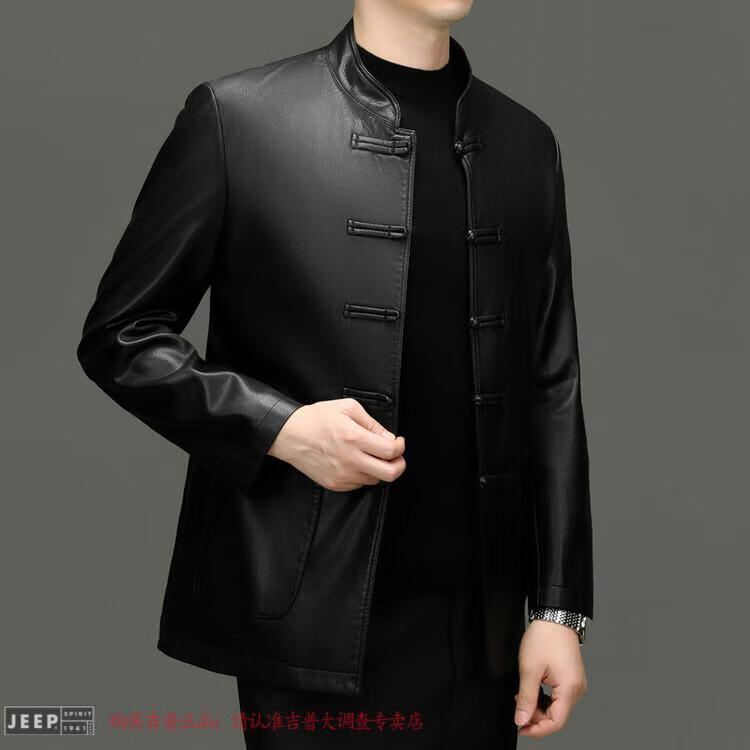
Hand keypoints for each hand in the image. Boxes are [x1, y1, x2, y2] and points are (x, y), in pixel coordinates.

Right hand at [268, 398, 405, 490]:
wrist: (288, 435)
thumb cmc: (316, 418)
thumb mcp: (347, 407)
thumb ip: (372, 423)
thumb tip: (389, 438)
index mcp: (353, 438)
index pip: (391, 451)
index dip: (400, 446)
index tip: (398, 441)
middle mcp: (349, 460)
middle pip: (390, 474)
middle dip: (399, 464)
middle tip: (396, 456)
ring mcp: (342, 475)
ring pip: (375, 480)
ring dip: (379, 469)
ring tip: (371, 456)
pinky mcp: (334, 484)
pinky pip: (359, 484)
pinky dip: (363, 475)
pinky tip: (356, 462)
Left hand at [514, 619, 587, 736]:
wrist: (555, 617)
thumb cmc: (545, 638)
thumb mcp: (529, 669)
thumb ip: (526, 698)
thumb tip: (522, 720)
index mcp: (570, 689)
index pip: (555, 722)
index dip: (537, 729)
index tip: (520, 727)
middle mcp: (577, 689)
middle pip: (557, 716)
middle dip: (536, 716)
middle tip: (518, 707)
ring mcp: (575, 683)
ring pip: (557, 707)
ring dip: (539, 707)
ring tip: (522, 696)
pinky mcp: (571, 678)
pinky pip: (558, 696)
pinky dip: (545, 698)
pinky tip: (533, 691)